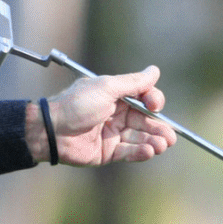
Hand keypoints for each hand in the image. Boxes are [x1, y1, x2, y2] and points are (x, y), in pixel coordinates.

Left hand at [30, 67, 174, 165]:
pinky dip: (141, 152)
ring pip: (140, 138)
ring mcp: (112, 134)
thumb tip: (154, 71)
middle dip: (159, 128)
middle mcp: (115, 114)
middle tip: (171, 137)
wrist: (51, 130)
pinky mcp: (107, 152)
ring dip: (153, 141)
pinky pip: (129, 152)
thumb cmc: (76, 104)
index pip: (143, 99)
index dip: (153, 102)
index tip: (155, 106)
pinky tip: (149, 151)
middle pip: (145, 121)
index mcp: (115, 96)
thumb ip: (133, 83)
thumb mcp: (106, 88)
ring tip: (162, 144)